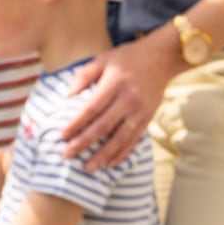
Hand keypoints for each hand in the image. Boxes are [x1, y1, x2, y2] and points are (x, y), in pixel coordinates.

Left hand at [60, 32, 179, 168]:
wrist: (161, 58)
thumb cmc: (126, 58)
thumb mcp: (102, 59)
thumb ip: (83, 76)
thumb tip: (67, 95)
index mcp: (114, 83)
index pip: (92, 107)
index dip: (77, 123)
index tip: (62, 135)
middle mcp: (129, 99)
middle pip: (104, 126)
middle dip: (85, 143)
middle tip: (67, 155)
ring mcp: (141, 111)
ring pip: (121, 138)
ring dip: (103, 155)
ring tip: (88, 167)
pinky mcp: (149, 118)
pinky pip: (134, 140)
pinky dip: (122, 154)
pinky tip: (110, 163)